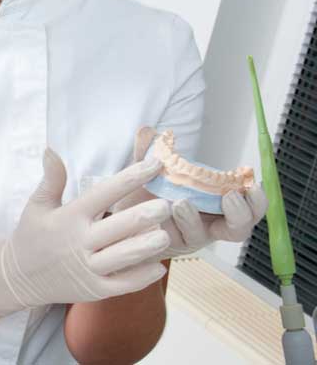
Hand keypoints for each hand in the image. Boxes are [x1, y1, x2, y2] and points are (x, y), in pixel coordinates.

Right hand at [0, 149, 171, 321]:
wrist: (19, 277)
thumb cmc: (33, 236)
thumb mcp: (37, 205)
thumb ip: (52, 179)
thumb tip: (51, 150)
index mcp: (69, 217)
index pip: (104, 193)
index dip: (130, 178)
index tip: (154, 165)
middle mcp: (79, 242)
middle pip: (118, 227)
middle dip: (144, 215)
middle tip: (167, 205)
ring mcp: (87, 268)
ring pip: (123, 257)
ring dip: (146, 246)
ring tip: (167, 235)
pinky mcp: (94, 290)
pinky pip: (122, 284)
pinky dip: (142, 276)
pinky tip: (159, 265)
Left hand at [111, 127, 268, 258]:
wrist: (118, 218)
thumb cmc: (143, 193)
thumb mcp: (146, 170)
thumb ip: (149, 152)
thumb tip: (147, 131)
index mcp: (215, 202)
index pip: (249, 205)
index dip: (256, 197)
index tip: (251, 179)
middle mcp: (209, 222)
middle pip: (240, 228)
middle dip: (242, 213)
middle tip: (230, 196)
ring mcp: (191, 236)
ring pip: (205, 237)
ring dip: (195, 220)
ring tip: (182, 203)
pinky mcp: (171, 245)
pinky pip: (178, 240)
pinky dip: (174, 226)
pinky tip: (164, 211)